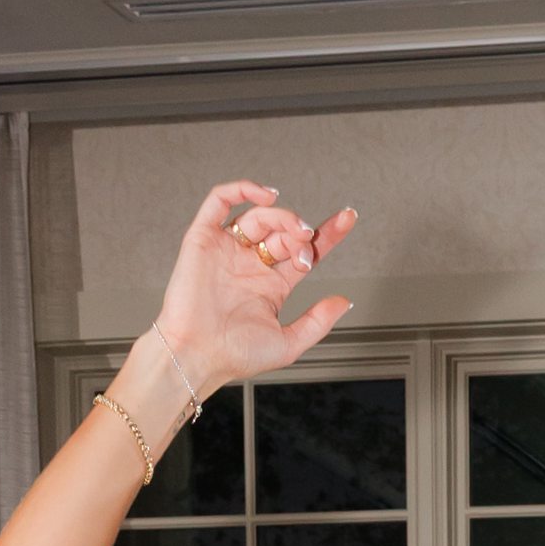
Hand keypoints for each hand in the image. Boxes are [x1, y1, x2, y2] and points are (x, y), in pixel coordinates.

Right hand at [152, 180, 356, 398]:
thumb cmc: (233, 356)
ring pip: (259, 216)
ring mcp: (228, 250)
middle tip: (307, 241)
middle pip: (283, 232)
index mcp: (271, 286)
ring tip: (294, 229)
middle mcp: (250, 265)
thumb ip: (318, 322)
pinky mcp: (203, 239)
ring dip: (282, 216)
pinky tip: (264, 196)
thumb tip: (343, 302)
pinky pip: (220, 201)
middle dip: (301, 233)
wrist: (196, 355)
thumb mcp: (289, 344)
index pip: (303, 251)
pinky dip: (241, 189)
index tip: (347, 219)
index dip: (326, 234)